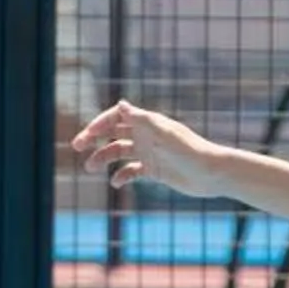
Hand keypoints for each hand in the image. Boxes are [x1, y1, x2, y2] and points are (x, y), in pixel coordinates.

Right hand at [72, 99, 210, 193]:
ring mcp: (150, 153)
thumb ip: (141, 120)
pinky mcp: (155, 170)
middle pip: (113, 133)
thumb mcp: (163, 135)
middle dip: (94, 138)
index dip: (100, 122)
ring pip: (119, 152)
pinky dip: (121, 176)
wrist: (212, 174)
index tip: (88, 135)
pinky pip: (132, 171)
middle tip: (77, 147)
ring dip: (103, 158)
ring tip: (90, 167)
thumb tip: (121, 104)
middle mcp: (147, 135)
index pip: (117, 116)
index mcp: (148, 123)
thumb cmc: (190, 151)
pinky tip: (116, 183)